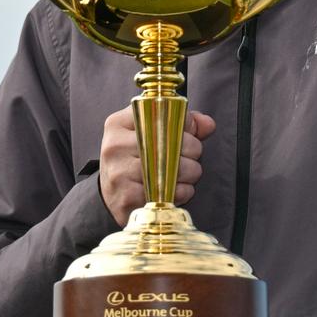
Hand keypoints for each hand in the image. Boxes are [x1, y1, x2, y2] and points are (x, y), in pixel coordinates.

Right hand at [99, 108, 216, 226]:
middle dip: (192, 152)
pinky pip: (168, 195)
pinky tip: (174, 190)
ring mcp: (118, 174)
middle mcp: (115, 146)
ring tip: (183, 175)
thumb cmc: (133, 157)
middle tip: (190, 157)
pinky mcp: (126, 200)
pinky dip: (181, 193)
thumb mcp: (149, 130)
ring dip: (189, 175)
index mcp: (119, 123)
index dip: (185, 127)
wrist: (109, 193)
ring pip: (173, 171)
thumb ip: (180, 122)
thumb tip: (207, 124)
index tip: (189, 134)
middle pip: (171, 144)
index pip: (163, 116)